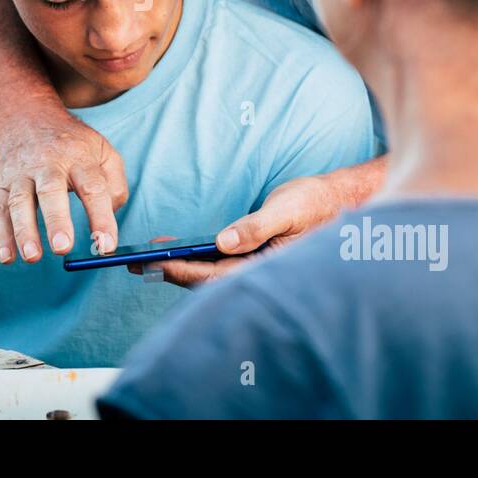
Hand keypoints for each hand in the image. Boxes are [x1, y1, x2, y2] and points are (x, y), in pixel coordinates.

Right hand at [0, 108, 128, 263]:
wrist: (25, 117)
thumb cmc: (71, 144)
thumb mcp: (102, 151)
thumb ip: (115, 185)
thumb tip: (108, 220)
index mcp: (78, 157)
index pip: (93, 187)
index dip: (101, 218)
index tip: (106, 246)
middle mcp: (48, 163)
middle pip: (51, 190)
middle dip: (56, 220)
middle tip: (62, 247)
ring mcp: (21, 174)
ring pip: (19, 201)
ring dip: (23, 230)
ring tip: (32, 256)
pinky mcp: (2, 185)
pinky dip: (0, 235)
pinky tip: (6, 257)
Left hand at [139, 157, 386, 286]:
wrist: (339, 198)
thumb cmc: (316, 203)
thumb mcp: (286, 209)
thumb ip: (256, 227)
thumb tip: (223, 242)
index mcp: (268, 265)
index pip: (217, 276)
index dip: (184, 271)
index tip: (156, 263)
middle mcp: (260, 270)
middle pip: (209, 279)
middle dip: (174, 272)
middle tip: (138, 262)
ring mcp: (256, 264)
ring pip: (213, 272)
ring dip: (182, 265)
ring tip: (150, 255)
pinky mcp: (254, 255)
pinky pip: (220, 261)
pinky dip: (198, 256)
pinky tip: (180, 247)